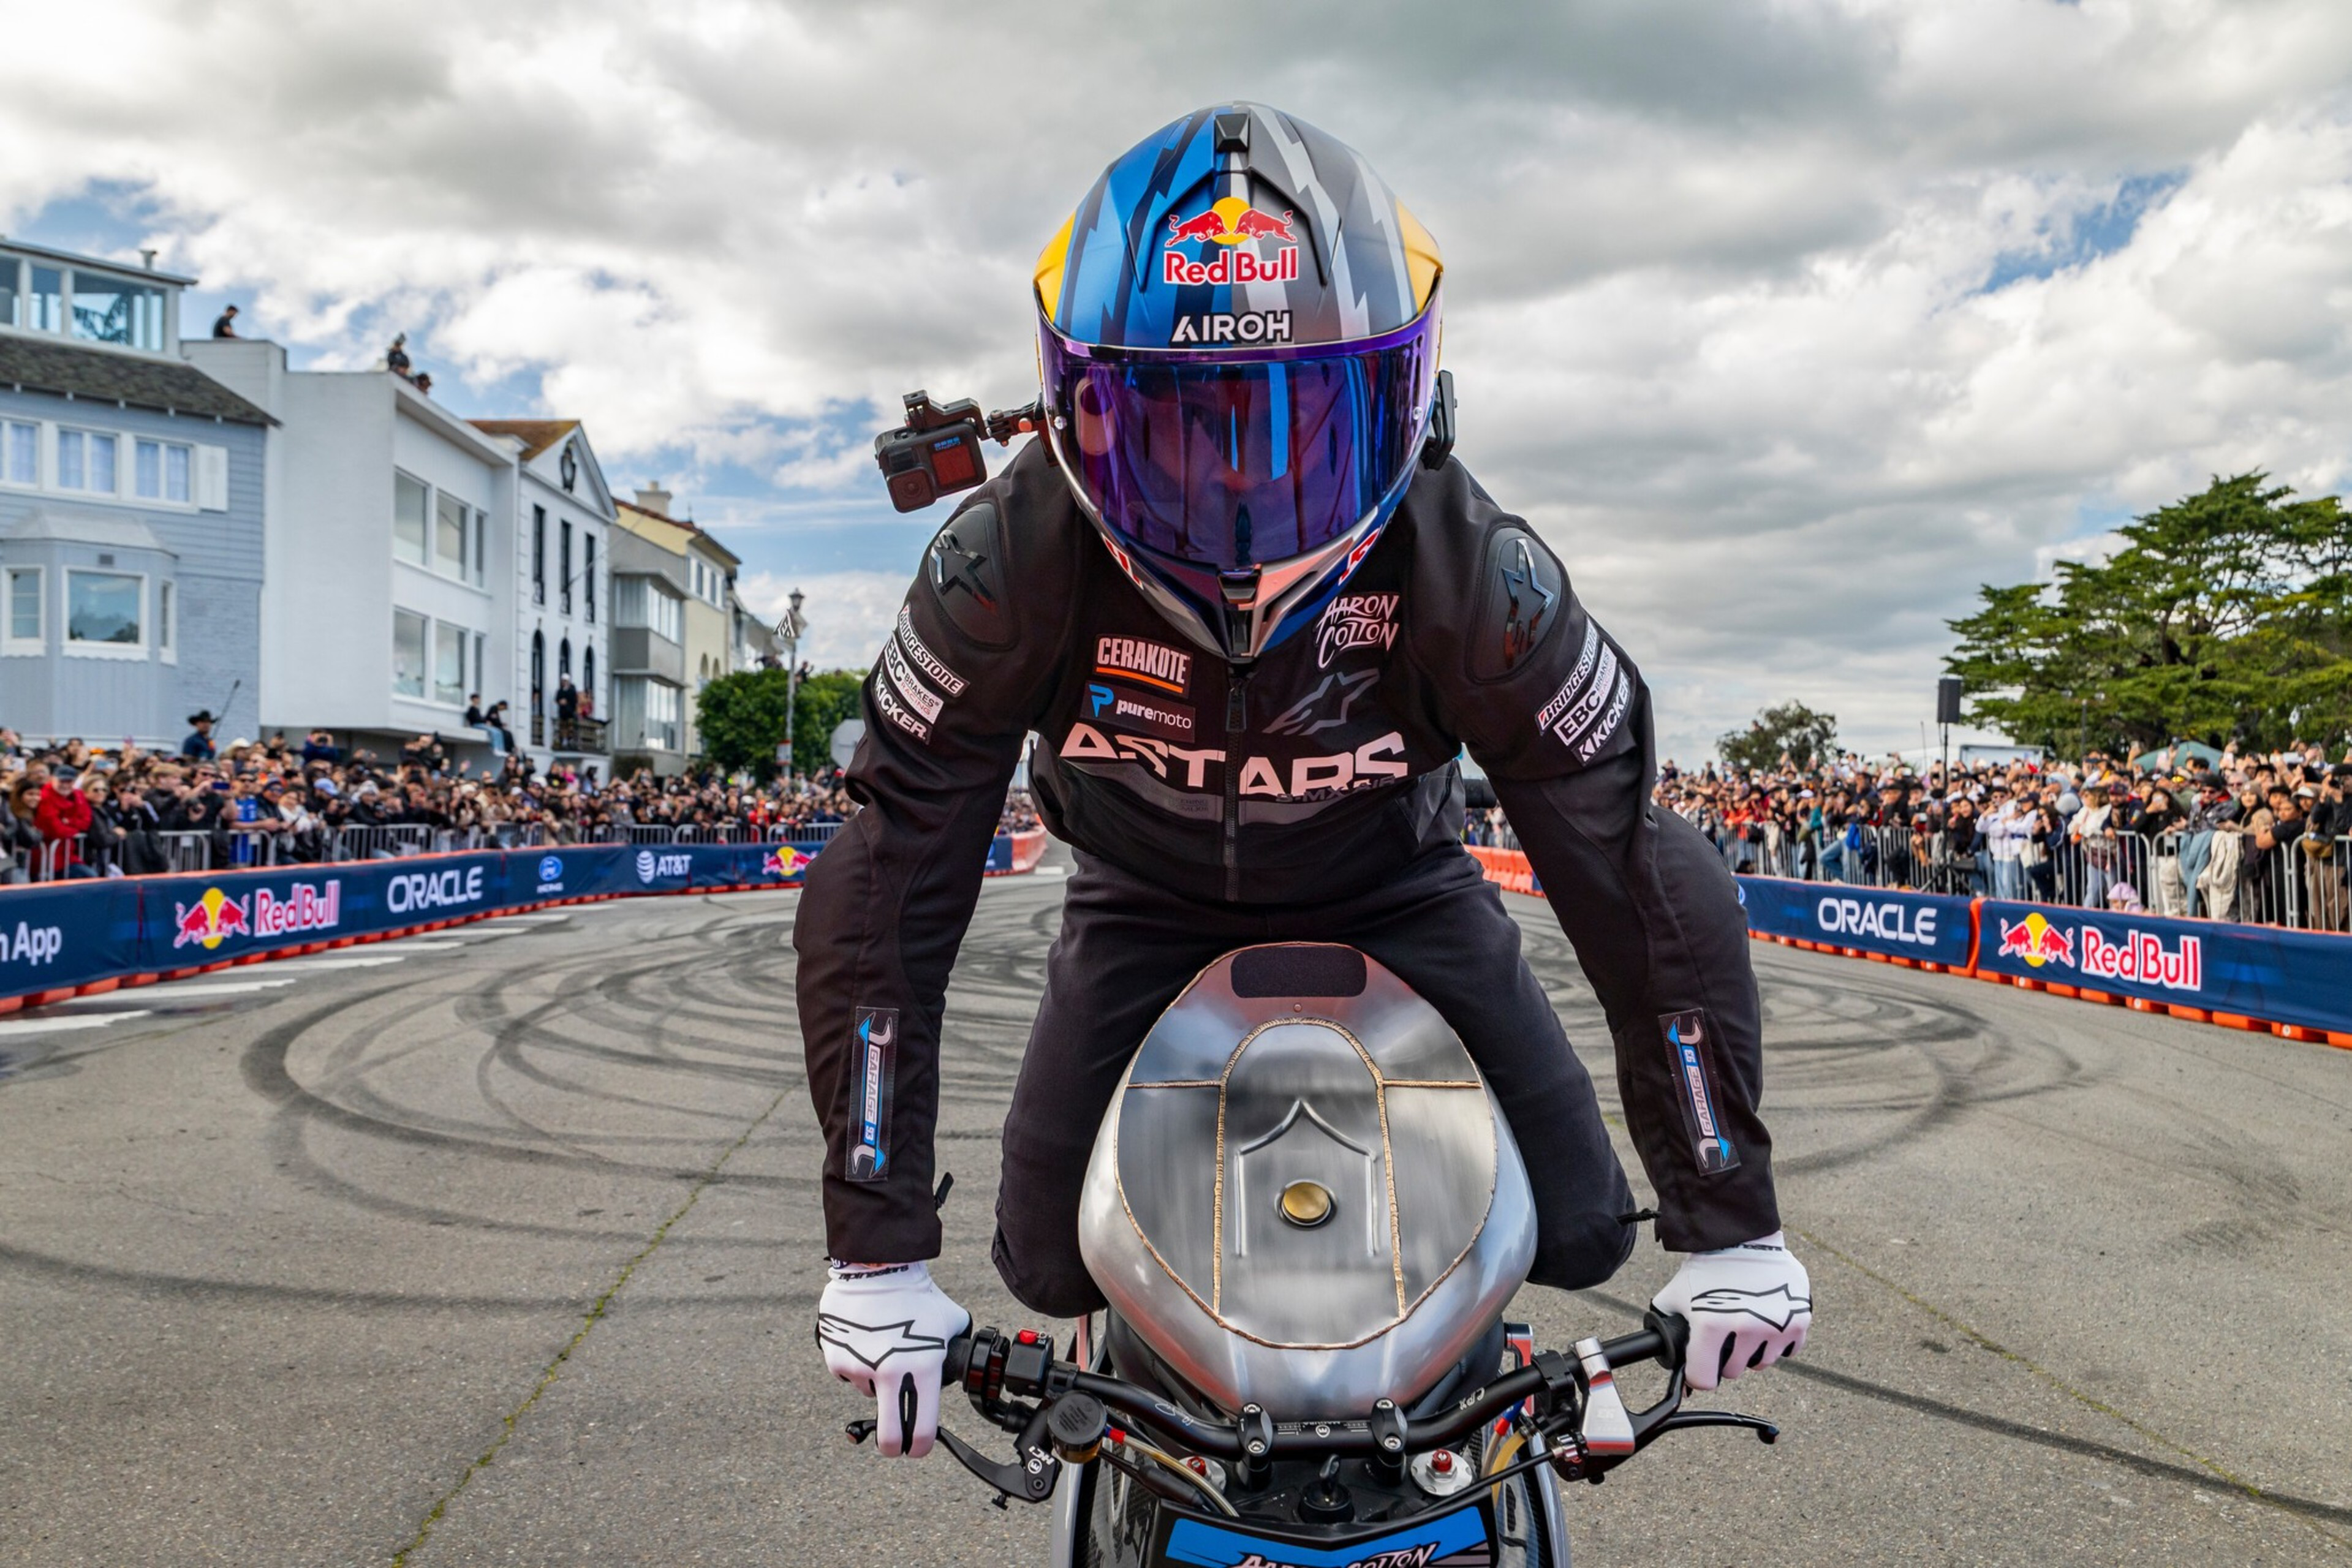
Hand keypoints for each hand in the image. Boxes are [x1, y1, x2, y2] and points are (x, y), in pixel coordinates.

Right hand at [816, 1260, 969, 1457]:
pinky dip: (857, 1365)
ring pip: (870, 1394)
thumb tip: (961, 1367)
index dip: (920, 1447)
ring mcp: (860, 1368)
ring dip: (877, 1382)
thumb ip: (955, 1350)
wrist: (878, 1267)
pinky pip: (850, 1374)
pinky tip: (866, 1341)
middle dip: (893, 1447)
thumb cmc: (918, 1295)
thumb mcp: (950, 1324)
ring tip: (885, 1349)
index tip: (917, 1448)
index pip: (923, 1430)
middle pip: (889, 1436)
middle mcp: (890, 1374)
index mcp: (923, 1369)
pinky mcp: (837, 1359)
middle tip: (895, 1444)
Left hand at [1651, 1230, 1811, 1390]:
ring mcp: (1775, 1326)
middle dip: (1725, 1357)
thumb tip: (1661, 1349)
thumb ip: (1666, 1323)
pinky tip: (1766, 1321)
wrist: (1744, 1238)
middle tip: (1723, 1335)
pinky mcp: (1798, 1321)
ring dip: (1751, 1351)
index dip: (1699, 1374)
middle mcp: (1745, 1328)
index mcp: (1711, 1325)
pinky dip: (1776, 1341)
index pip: (1703, 1379)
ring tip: (1744, 1325)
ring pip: (1760, 1363)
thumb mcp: (1677, 1293)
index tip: (1700, 1367)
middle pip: (1732, 1371)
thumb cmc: (1709, 1268)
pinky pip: (1786, 1350)